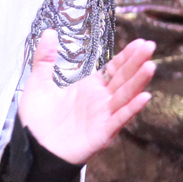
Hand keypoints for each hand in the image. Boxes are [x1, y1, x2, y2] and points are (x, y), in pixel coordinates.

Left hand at [18, 31, 155, 165]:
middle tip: (151, 46)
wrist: (32, 149)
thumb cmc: (37, 120)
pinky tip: (144, 97)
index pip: (113, 69)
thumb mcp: (38, 83)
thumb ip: (45, 59)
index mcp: (89, 88)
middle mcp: (100, 101)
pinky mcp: (101, 133)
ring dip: (138, 82)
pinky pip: (119, 119)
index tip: (140, 42)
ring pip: (125, 96)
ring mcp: (102, 116)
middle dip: (137, 63)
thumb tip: (50, 32)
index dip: (126, 56)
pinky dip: (131, 109)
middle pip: (123, 79)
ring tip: (150, 66)